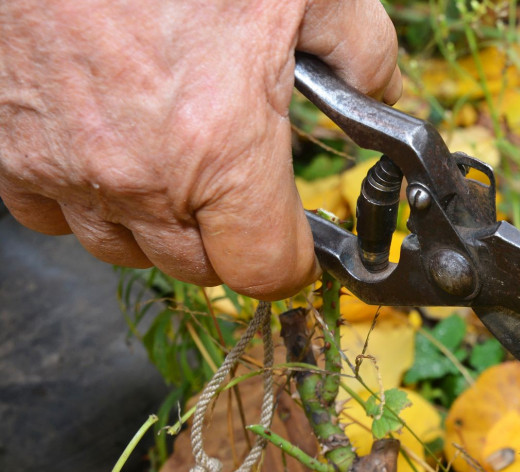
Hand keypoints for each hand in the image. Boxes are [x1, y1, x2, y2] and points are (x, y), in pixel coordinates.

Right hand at [0, 0, 400, 299]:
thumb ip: (361, 52)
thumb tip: (382, 90)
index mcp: (220, 147)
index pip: (265, 270)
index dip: (293, 259)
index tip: (299, 239)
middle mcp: (139, 174)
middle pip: (198, 266)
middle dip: (229, 236)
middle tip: (239, 179)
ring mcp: (64, 166)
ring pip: (123, 248)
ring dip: (157, 221)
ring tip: (174, 156)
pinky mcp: (9, 148)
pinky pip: (51, 214)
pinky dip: (86, 195)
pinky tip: (111, 145)